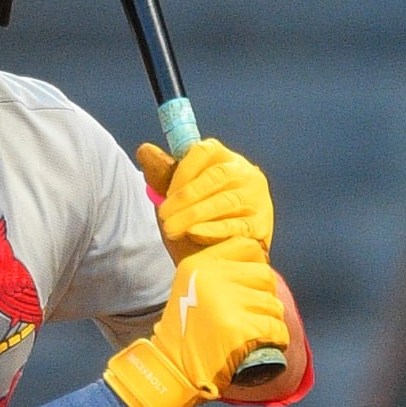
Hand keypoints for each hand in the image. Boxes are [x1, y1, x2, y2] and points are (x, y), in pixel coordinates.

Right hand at [105, 239, 289, 406]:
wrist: (171, 369)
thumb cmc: (186, 331)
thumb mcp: (190, 286)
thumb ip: (219, 271)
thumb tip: (260, 265)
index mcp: (199, 264)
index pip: (248, 247)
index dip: (255, 266)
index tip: (250, 285)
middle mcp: (212, 278)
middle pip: (265, 276)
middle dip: (264, 297)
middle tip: (250, 316)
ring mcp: (226, 303)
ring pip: (273, 304)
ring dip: (270, 320)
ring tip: (251, 333)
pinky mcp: (239, 330)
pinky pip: (275, 329)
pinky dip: (275, 339)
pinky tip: (262, 345)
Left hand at [137, 137, 272, 262]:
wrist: (225, 255)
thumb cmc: (199, 218)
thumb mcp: (179, 195)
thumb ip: (163, 174)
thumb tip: (145, 150)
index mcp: (224, 158)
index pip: (204, 151)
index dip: (183, 171)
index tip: (166, 193)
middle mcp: (244, 173)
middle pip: (215, 177)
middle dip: (185, 197)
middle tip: (164, 216)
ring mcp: (255, 197)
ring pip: (225, 200)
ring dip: (193, 215)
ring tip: (172, 229)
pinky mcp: (261, 223)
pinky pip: (236, 224)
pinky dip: (213, 229)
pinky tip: (194, 233)